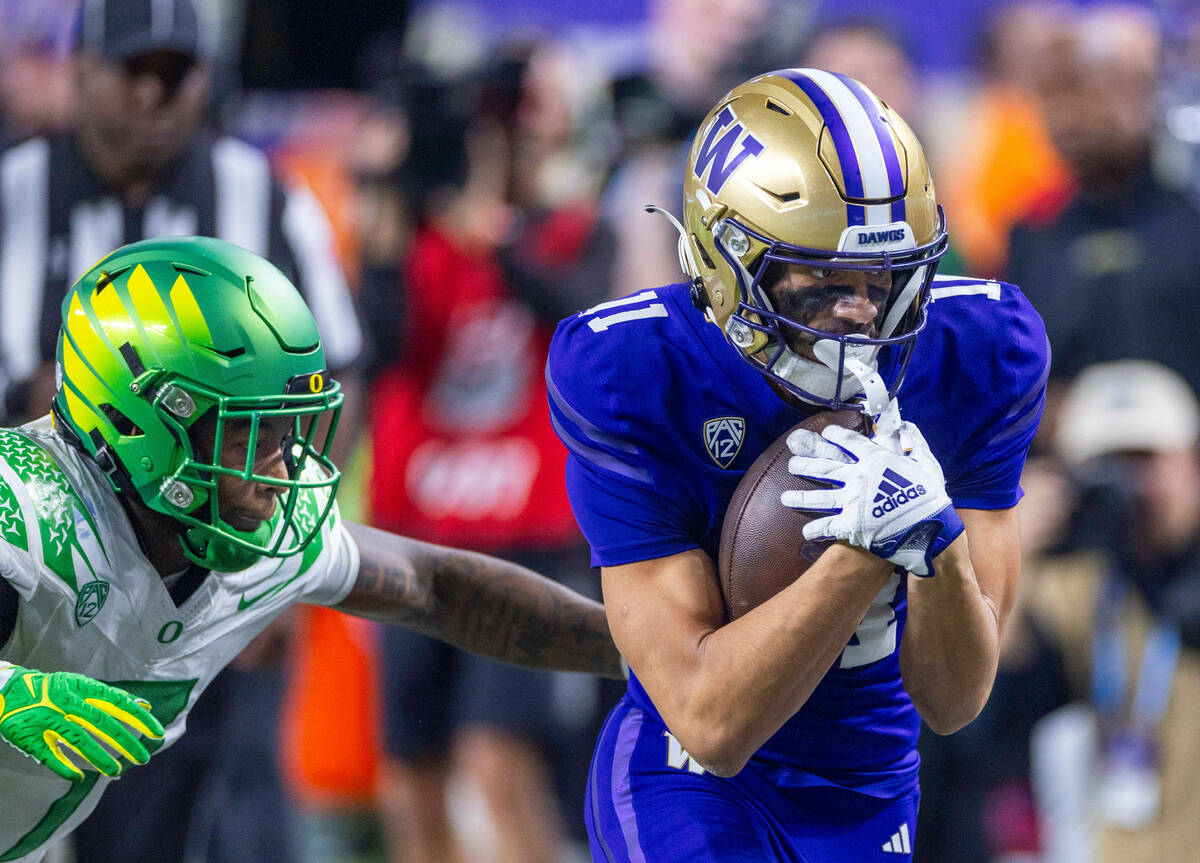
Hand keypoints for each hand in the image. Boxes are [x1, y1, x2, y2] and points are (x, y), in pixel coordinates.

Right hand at [0, 664, 163, 780]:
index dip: (139, 718)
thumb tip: (145, 705)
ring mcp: (46, 718)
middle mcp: (65, 701)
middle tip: (143, 758)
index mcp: (82, 688)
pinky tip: (79, 778)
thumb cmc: (56, 692)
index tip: (157, 733)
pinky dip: (65, 768)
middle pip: (101, 723)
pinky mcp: (29, 736)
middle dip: (125, 742)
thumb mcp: (84, 688)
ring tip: (116, 772)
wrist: (9, 691)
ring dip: (99, 758)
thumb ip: (112, 698)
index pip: (118, 703)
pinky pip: (50, 755)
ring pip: (78, 740)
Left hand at [781, 420, 963, 575]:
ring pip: (818, 498)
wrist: (930, 528)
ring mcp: (852, 502)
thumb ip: (913, 442)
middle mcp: (858, 478)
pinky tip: (805, 533)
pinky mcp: (851, 525)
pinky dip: (815, 531)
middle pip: (824, 468)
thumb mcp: (926, 462)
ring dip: (800, 498)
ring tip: (785, 498)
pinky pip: (827, 527)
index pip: (849, 441)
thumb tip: (904, 424)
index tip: (826, 433)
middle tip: (792, 463)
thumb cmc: (931, 495)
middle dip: (805, 464)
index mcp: (875, 460)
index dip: (835, 435)